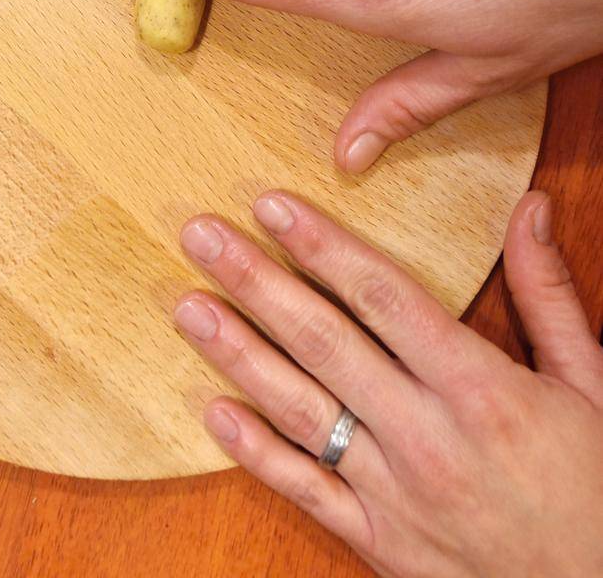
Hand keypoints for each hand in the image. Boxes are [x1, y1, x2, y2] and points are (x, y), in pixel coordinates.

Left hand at [173, 192, 602, 577]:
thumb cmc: (598, 492)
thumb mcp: (593, 386)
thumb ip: (549, 293)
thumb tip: (530, 206)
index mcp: (479, 389)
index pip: (380, 295)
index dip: (320, 245)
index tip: (271, 205)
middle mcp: (427, 437)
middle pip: (323, 341)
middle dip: (254, 281)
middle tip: (200, 234)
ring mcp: (396, 495)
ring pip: (300, 411)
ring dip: (237, 353)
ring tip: (187, 305)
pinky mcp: (380, 544)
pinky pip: (305, 491)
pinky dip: (255, 452)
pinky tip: (213, 411)